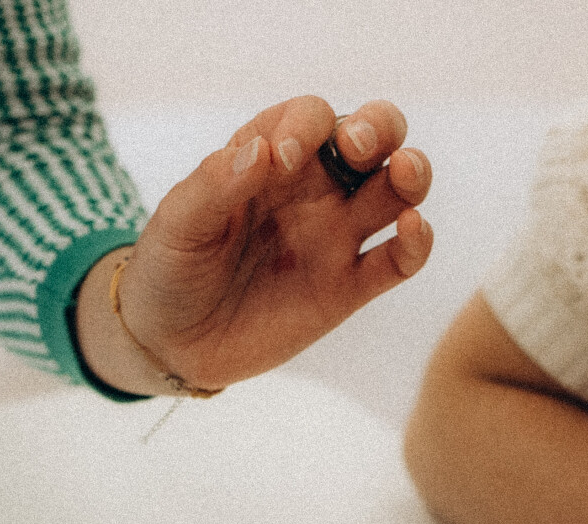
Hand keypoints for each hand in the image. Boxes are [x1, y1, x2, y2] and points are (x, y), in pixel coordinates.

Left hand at [80, 97, 432, 394]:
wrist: (171, 342)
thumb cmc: (170, 268)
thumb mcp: (179, 222)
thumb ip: (216, 184)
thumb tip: (263, 150)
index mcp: (271, 159)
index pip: (312, 117)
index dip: (306, 125)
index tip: (280, 158)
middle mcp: (313, 190)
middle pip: (372, 139)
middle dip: (379, 127)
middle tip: (358, 147)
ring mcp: (335, 238)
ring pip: (395, 192)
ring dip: (412, 173)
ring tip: (406, 173)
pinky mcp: (348, 289)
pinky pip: (397, 262)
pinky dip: (416, 243)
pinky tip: (412, 231)